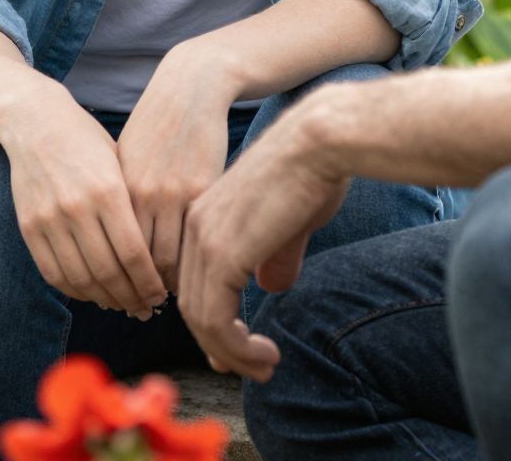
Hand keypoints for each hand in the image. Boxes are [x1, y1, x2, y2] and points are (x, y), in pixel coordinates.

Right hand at [0, 92, 166, 317]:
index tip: (161, 296)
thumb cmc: (87, 140)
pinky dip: (75, 291)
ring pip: (81, 279)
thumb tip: (160, 257)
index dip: (150, 284)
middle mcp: (78, 207)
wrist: (35, 120)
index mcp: (108, 190)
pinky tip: (92, 293)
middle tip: (145, 309)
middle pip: (109, 273)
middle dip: (131, 298)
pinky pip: (54, 273)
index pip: (134, 255)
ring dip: (105, 300)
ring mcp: (50, 218)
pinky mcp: (29, 226)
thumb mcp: (121, 163)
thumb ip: (136, 207)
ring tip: (121, 305)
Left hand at [116, 46, 236, 287]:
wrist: (190, 89)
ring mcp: (172, 192)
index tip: (123, 297)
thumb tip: (110, 244)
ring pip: (168, 258)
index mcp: (116, 188)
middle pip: (136, 262)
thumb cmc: (156, 129)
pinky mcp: (203, 188)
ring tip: (173, 294)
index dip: (117, 281)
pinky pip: (196, 239)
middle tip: (146, 308)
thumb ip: (120, 199)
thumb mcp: (127, 161)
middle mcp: (140, 193)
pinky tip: (198, 268)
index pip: (110, 252)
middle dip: (140, 291)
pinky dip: (195, 261)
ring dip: (170, 282)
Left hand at [178, 91, 351, 381]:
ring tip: (264, 367)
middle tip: (252, 369)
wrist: (319, 141)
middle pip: (192, 305)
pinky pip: (216, 322)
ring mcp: (203, 240)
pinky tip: (266, 355)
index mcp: (204, 215)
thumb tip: (271, 284)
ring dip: (232, 354)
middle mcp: (194, 227)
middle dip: (220, 345)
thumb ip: (275, 254)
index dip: (213, 322)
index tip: (235, 351)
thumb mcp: (289, 222)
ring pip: (201, 320)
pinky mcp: (221, 255)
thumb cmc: (314, 172)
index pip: (194, 281)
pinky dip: (236, 349)